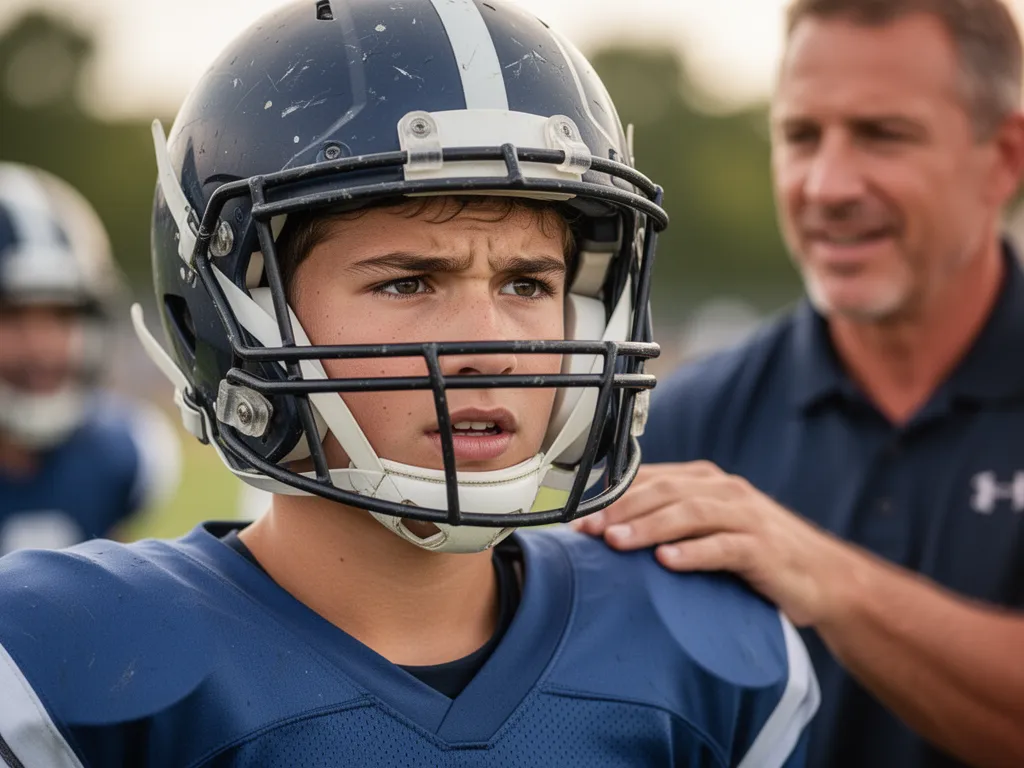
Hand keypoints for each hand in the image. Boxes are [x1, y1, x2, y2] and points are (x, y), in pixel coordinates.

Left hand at [572, 461, 861, 627]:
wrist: (825, 577)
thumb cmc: (756, 552)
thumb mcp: (710, 527)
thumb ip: (669, 520)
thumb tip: (608, 530)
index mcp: (706, 481)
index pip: (650, 479)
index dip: (612, 497)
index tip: (578, 520)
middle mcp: (725, 491)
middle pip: (665, 492)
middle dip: (622, 510)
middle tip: (589, 532)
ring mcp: (746, 518)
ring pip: (690, 514)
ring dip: (649, 527)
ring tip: (617, 543)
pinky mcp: (764, 549)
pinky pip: (725, 547)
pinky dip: (694, 553)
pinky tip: (668, 562)